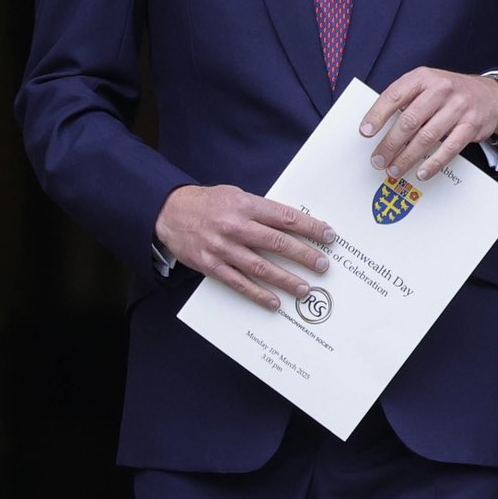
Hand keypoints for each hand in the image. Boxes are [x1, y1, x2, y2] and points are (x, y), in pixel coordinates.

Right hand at [154, 185, 335, 309]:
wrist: (169, 212)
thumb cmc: (209, 203)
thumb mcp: (236, 196)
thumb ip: (262, 210)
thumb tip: (295, 225)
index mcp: (245, 205)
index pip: (285, 217)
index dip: (310, 227)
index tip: (329, 236)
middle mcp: (235, 226)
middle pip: (276, 243)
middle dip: (304, 255)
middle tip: (323, 266)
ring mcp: (222, 248)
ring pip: (260, 267)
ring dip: (285, 280)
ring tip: (305, 288)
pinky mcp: (211, 265)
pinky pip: (238, 283)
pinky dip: (258, 294)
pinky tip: (274, 302)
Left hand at [361, 69, 497, 181]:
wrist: (490, 95)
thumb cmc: (451, 92)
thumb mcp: (427, 85)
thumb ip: (406, 100)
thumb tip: (379, 126)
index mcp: (423, 77)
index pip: (395, 95)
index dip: (377, 115)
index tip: (365, 132)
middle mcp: (440, 90)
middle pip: (409, 121)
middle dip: (390, 144)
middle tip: (378, 160)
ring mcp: (457, 108)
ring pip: (427, 137)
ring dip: (407, 157)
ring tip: (394, 169)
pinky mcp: (470, 126)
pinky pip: (449, 148)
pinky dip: (433, 163)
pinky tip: (422, 172)